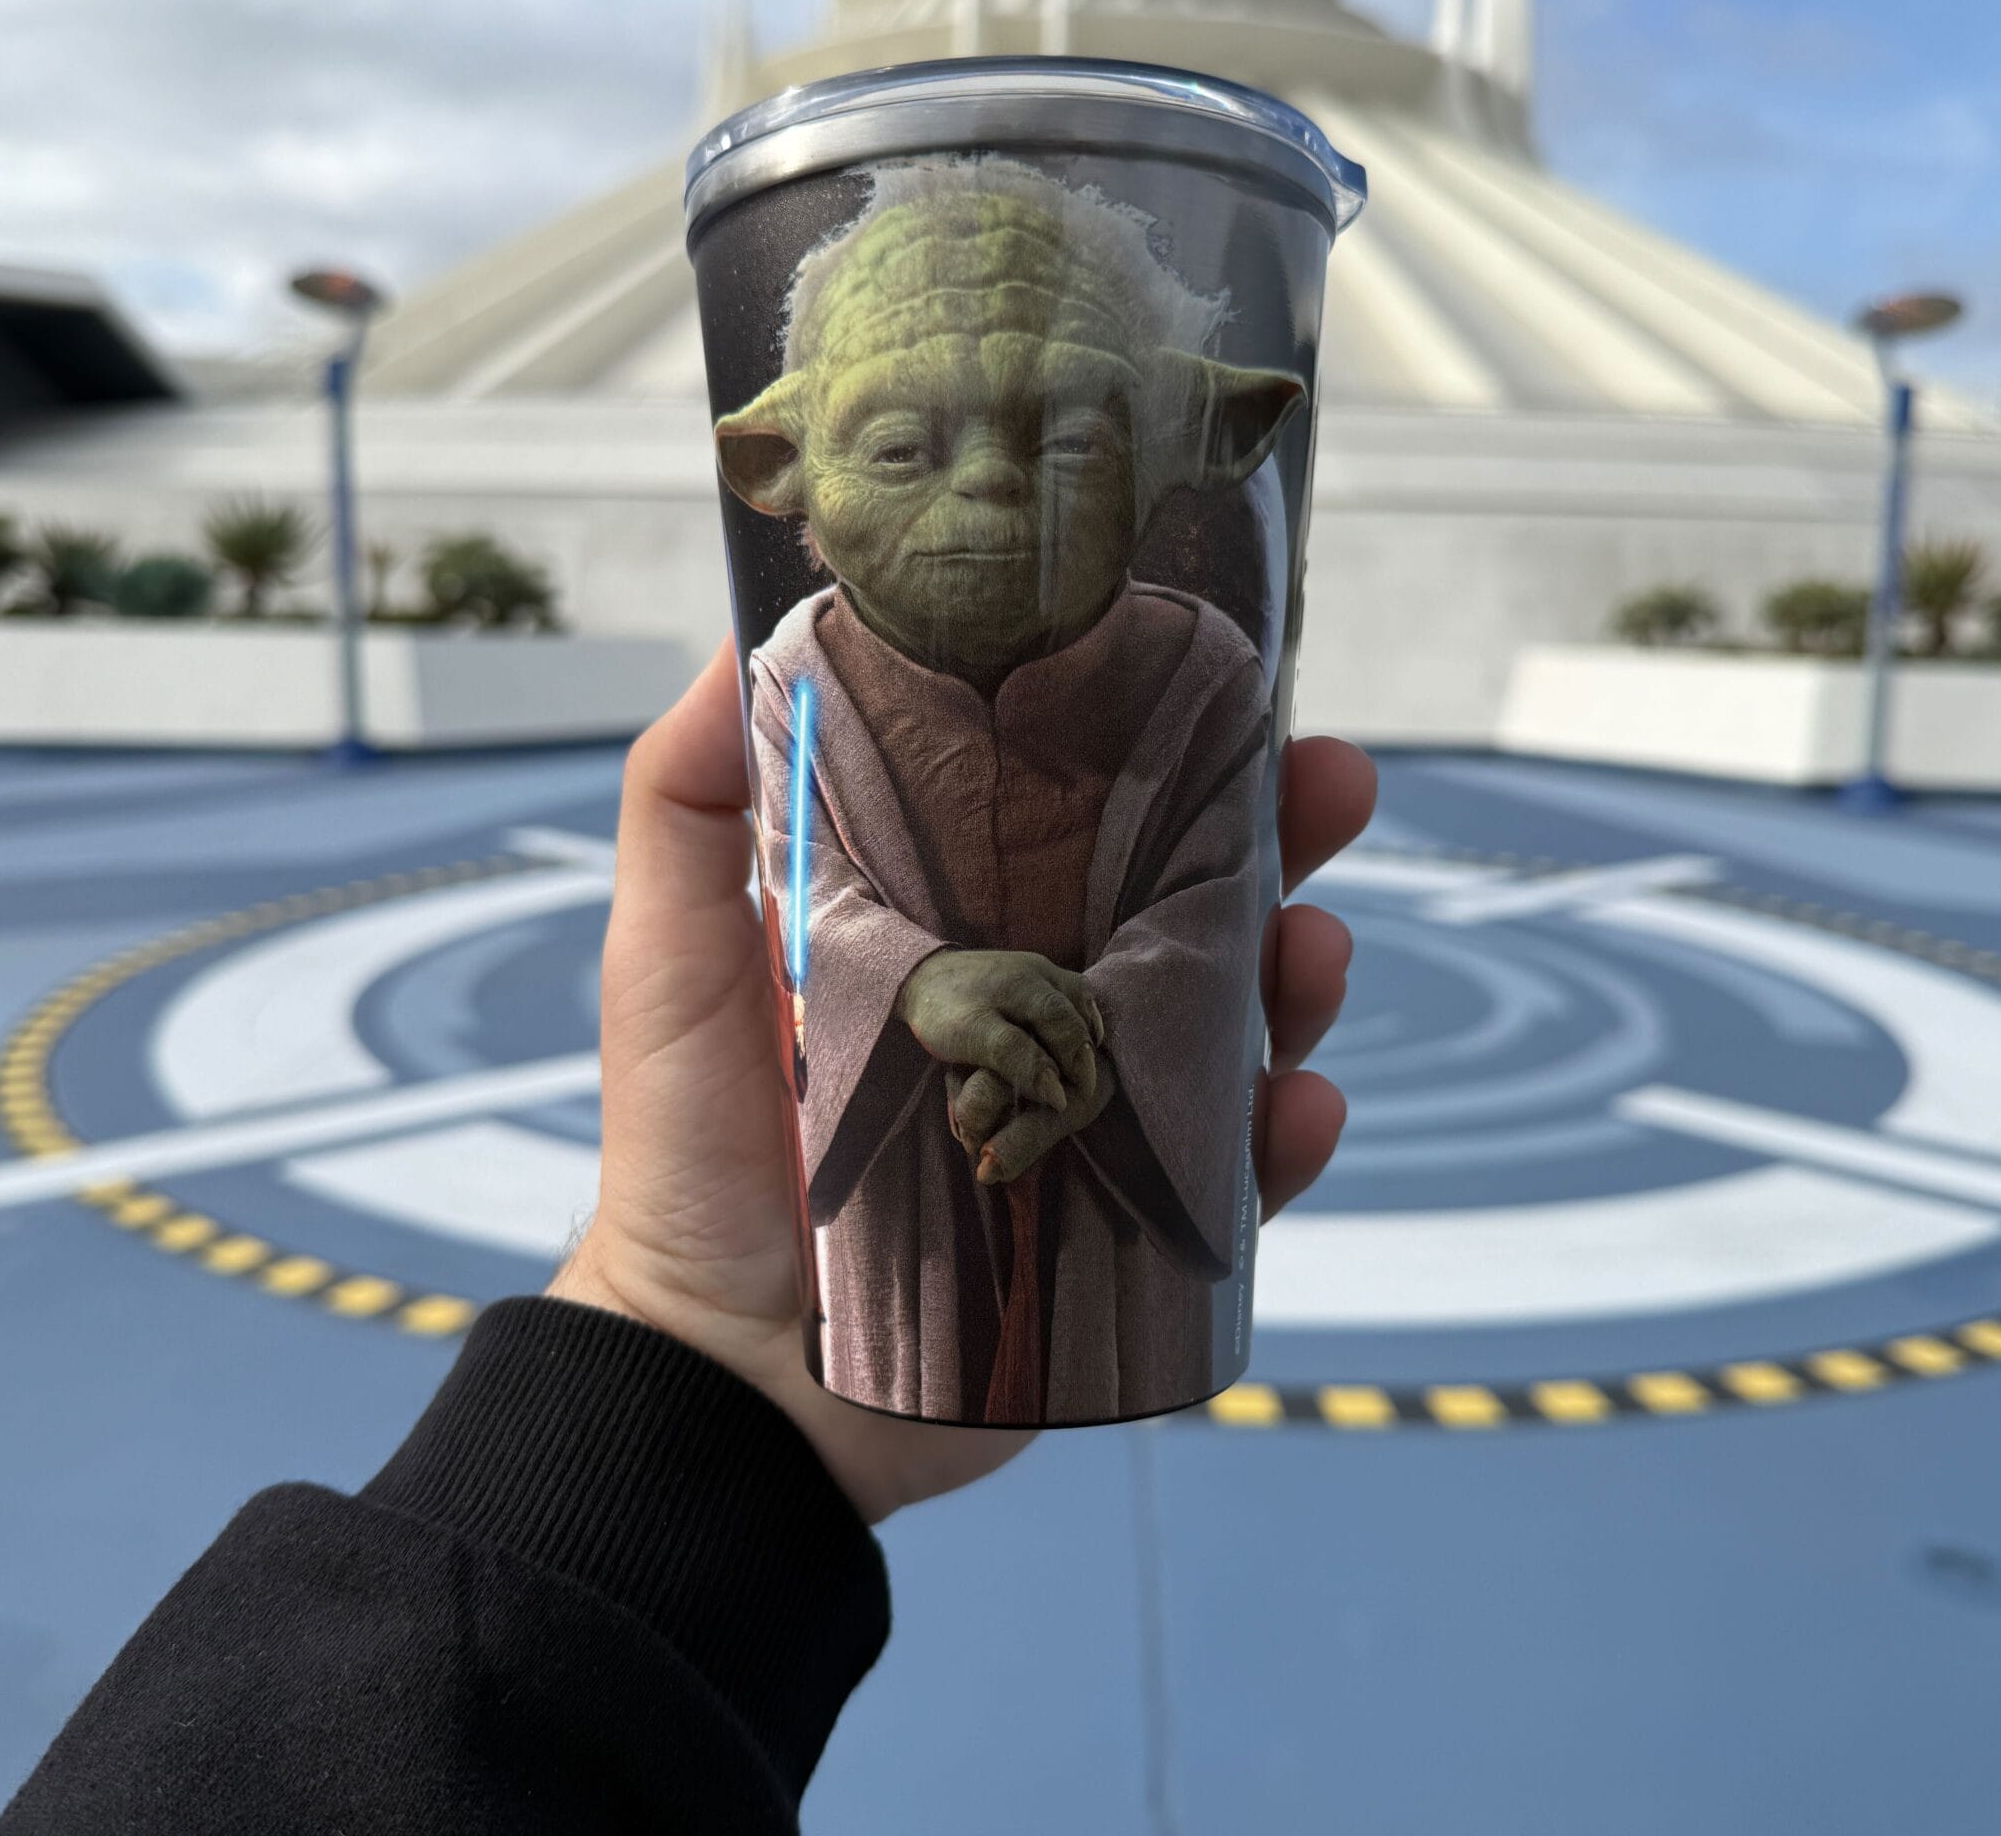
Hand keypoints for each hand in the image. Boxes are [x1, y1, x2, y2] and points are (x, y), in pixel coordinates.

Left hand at [551, 640, 1373, 1523]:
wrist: (715, 1371)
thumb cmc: (688, 1153)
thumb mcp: (668, 955)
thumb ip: (688, 799)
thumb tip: (734, 629)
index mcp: (954, 931)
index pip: (1080, 817)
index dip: (1159, 747)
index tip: (1222, 678)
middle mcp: (1038, 1013)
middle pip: (1186, 908)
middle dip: (1278, 840)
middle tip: (1331, 788)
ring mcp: (1087, 1123)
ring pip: (1230, 1031)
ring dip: (1297, 980)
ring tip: (1317, 950)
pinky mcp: (1114, 1234)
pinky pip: (1228, 1182)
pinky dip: (1278, 1141)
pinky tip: (1296, 1106)